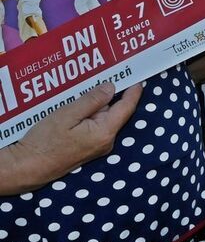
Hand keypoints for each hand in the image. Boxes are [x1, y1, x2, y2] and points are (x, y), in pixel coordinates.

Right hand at [2, 81, 142, 193]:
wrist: (27, 167)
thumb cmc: (44, 142)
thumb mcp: (67, 114)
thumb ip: (92, 100)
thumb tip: (111, 87)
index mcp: (105, 132)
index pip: (127, 107)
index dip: (134, 90)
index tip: (138, 75)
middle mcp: (107, 141)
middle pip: (116, 111)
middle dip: (113, 94)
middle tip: (111, 74)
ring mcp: (99, 146)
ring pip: (105, 118)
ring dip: (99, 104)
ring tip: (90, 87)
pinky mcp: (89, 147)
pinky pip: (96, 125)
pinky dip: (92, 114)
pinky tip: (82, 105)